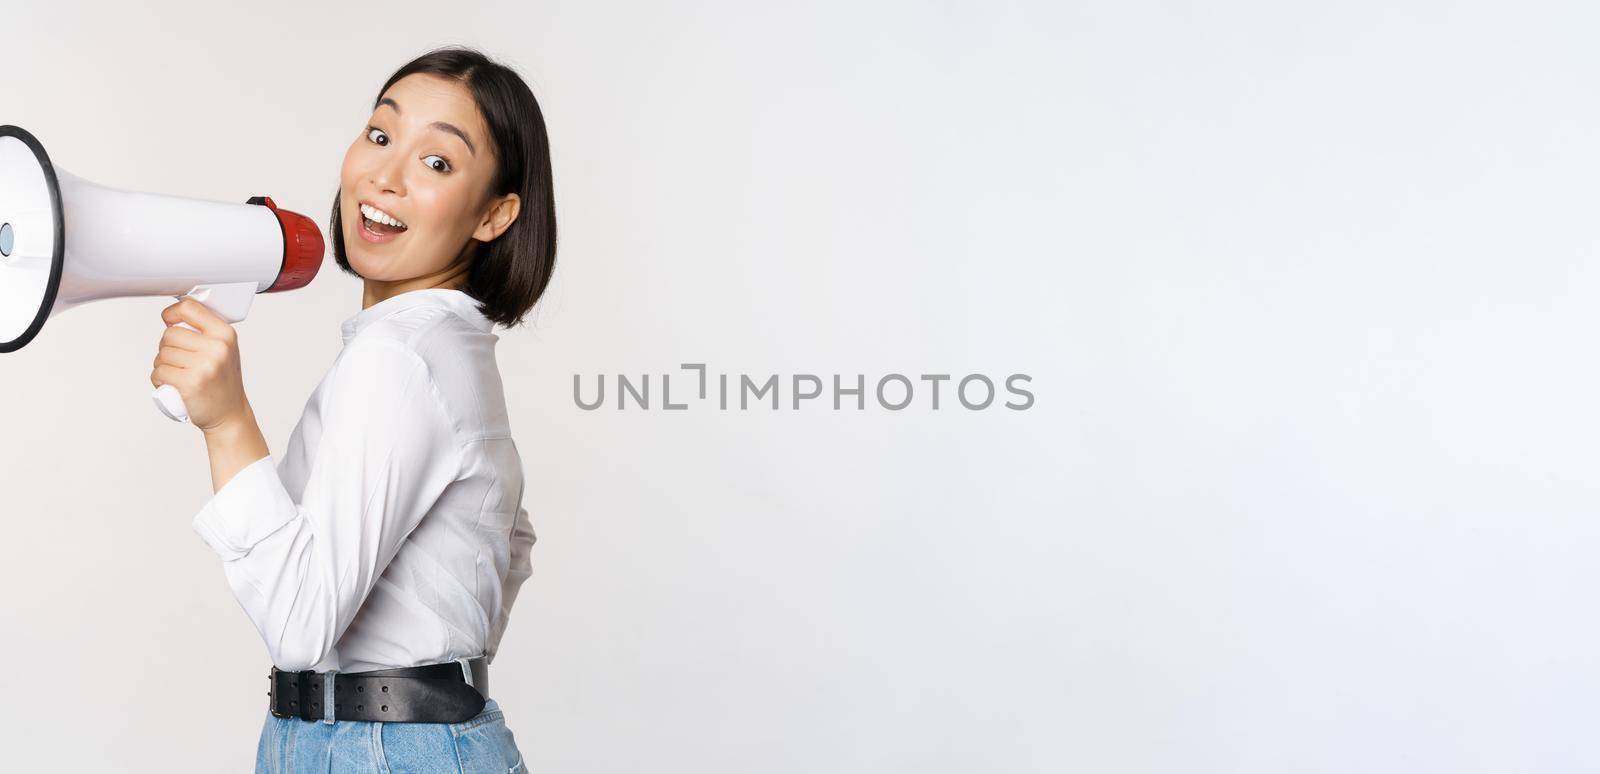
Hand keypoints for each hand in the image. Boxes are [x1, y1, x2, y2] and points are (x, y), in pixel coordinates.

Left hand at [150, 297, 250, 431]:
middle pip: (170, 334)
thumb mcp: (224, 350)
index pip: (189, 308)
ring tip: (177, 374)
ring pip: (162, 354)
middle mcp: (217, 347)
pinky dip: (158, 379)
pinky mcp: (190, 383)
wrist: (229, 413)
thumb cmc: (222, 382)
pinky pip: (159, 372)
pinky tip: (170, 384)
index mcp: (225, 334)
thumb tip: (174, 316)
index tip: (169, 320)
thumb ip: (205, 331)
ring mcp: (204, 365)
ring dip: (162, 365)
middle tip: (179, 360)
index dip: (172, 313)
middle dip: (167, 347)